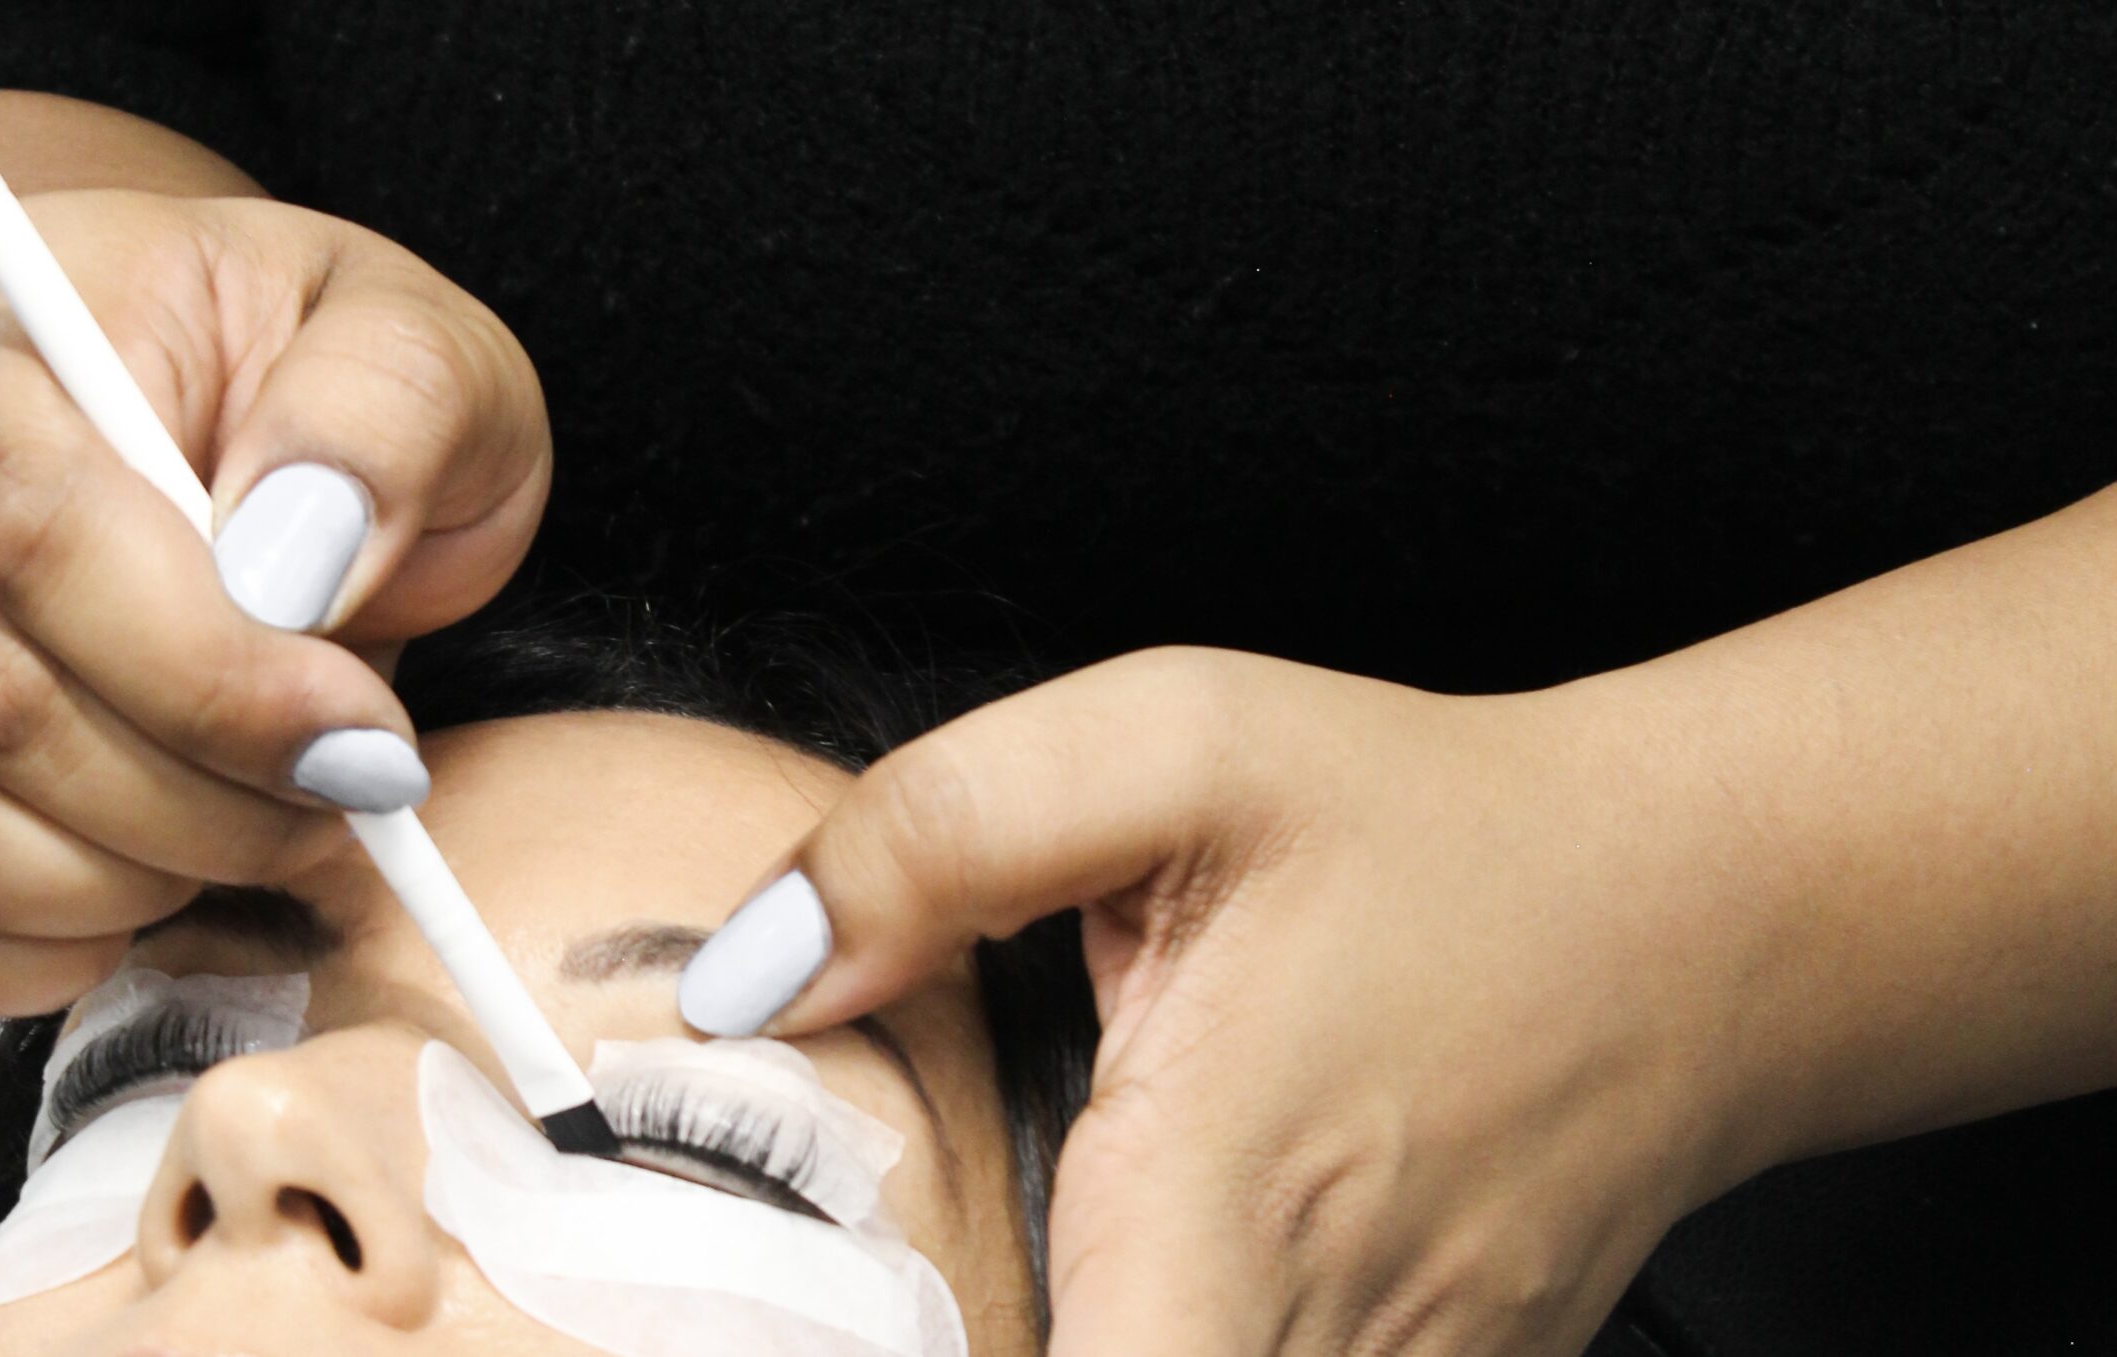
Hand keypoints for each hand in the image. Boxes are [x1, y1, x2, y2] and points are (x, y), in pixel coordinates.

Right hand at [0, 189, 551, 1015]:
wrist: (275, 422)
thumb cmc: (351, 398)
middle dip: (198, 800)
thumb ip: (381, 420)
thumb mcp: (432, 357)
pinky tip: (136, 917)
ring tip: (253, 840)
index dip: (215, 679)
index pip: (52, 529)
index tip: (362, 742)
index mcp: (42, 310)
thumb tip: (292, 551)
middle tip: (344, 801)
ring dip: (114, 881)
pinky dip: (8, 951)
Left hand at [678, 647, 1794, 1354]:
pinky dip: (1177, 1333)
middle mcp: (1318, 1338)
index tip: (844, 1319)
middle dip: (974, 1336)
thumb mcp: (1176, 745)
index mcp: (1215, 1201)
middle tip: (890, 1277)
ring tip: (1026, 1257)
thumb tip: (746, 983)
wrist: (1701, 912)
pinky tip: (1159, 1261)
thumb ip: (938, 840)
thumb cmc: (1437, 827)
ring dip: (1079, 1329)